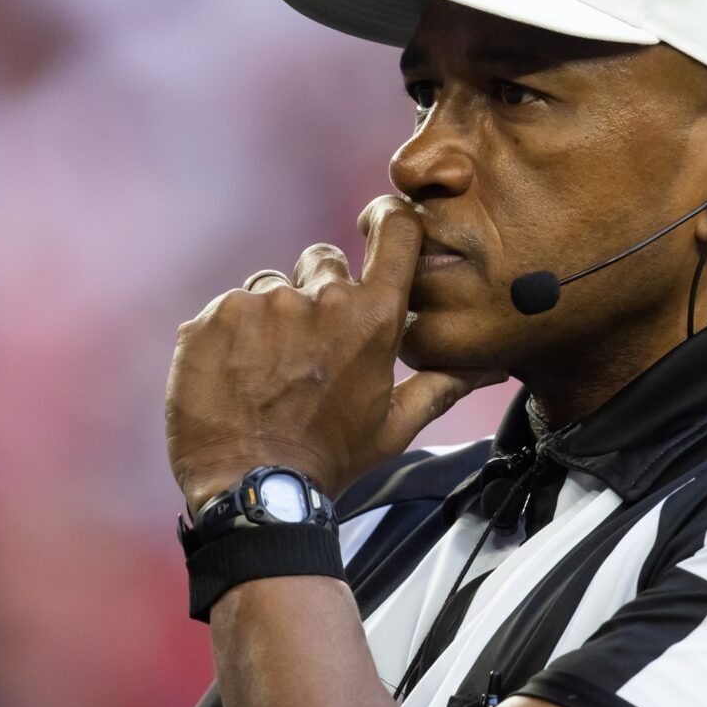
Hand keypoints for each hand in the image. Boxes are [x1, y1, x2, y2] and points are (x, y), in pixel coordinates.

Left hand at [166, 196, 504, 510]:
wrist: (252, 488)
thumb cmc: (331, 459)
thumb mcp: (395, 427)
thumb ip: (443, 385)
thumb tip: (493, 368)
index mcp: (373, 317)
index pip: (396, 232)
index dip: (390, 218)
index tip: (381, 221)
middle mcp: (320, 297)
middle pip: (323, 260)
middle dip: (319, 293)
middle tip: (309, 350)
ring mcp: (262, 303)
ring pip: (270, 286)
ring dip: (271, 318)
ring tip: (267, 372)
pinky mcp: (213, 317)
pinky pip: (226, 308)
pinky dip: (229, 336)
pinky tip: (234, 377)